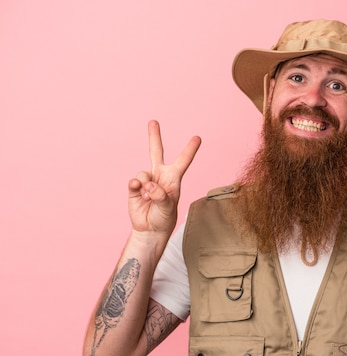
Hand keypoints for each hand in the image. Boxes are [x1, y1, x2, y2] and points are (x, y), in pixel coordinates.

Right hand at [128, 120, 200, 234]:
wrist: (150, 228)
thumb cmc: (164, 217)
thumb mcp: (168, 207)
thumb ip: (160, 195)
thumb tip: (149, 184)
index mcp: (173, 178)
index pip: (183, 161)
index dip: (190, 149)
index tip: (198, 137)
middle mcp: (160, 175)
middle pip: (156, 151)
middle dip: (154, 136)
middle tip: (153, 121)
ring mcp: (146, 180)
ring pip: (143, 173)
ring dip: (145, 186)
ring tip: (148, 198)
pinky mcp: (134, 187)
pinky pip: (133, 181)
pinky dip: (136, 186)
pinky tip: (139, 193)